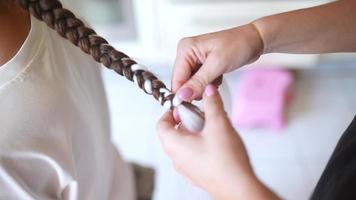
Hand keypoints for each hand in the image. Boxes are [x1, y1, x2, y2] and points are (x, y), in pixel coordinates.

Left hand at [157, 85, 277, 198]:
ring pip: (184, 145)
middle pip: (173, 133)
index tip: (184, 106)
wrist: (239, 188)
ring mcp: (186, 169)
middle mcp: (176, 159)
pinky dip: (200, 145)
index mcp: (174, 145)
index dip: (170, 112)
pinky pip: (193, 155)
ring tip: (213, 128)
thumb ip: (212, 104)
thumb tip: (208, 91)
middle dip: (187, 120)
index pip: (161, 124)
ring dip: (195, 133)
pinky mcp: (198, 175)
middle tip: (202, 115)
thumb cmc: (226, 161)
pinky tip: (218, 143)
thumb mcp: (219, 124)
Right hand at [173, 24, 262, 100]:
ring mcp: (194, 60)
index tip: (190, 106)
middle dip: (196, 89)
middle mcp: (187, 53)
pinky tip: (218, 77)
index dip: (182, 94)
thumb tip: (182, 96)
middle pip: (183, 82)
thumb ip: (198, 82)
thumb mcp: (217, 65)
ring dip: (204, 87)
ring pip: (191, 84)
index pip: (177, 78)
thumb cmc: (238, 45)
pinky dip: (209, 84)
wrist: (254, 41)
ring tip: (217, 77)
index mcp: (185, 49)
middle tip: (212, 84)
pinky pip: (199, 83)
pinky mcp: (202, 66)